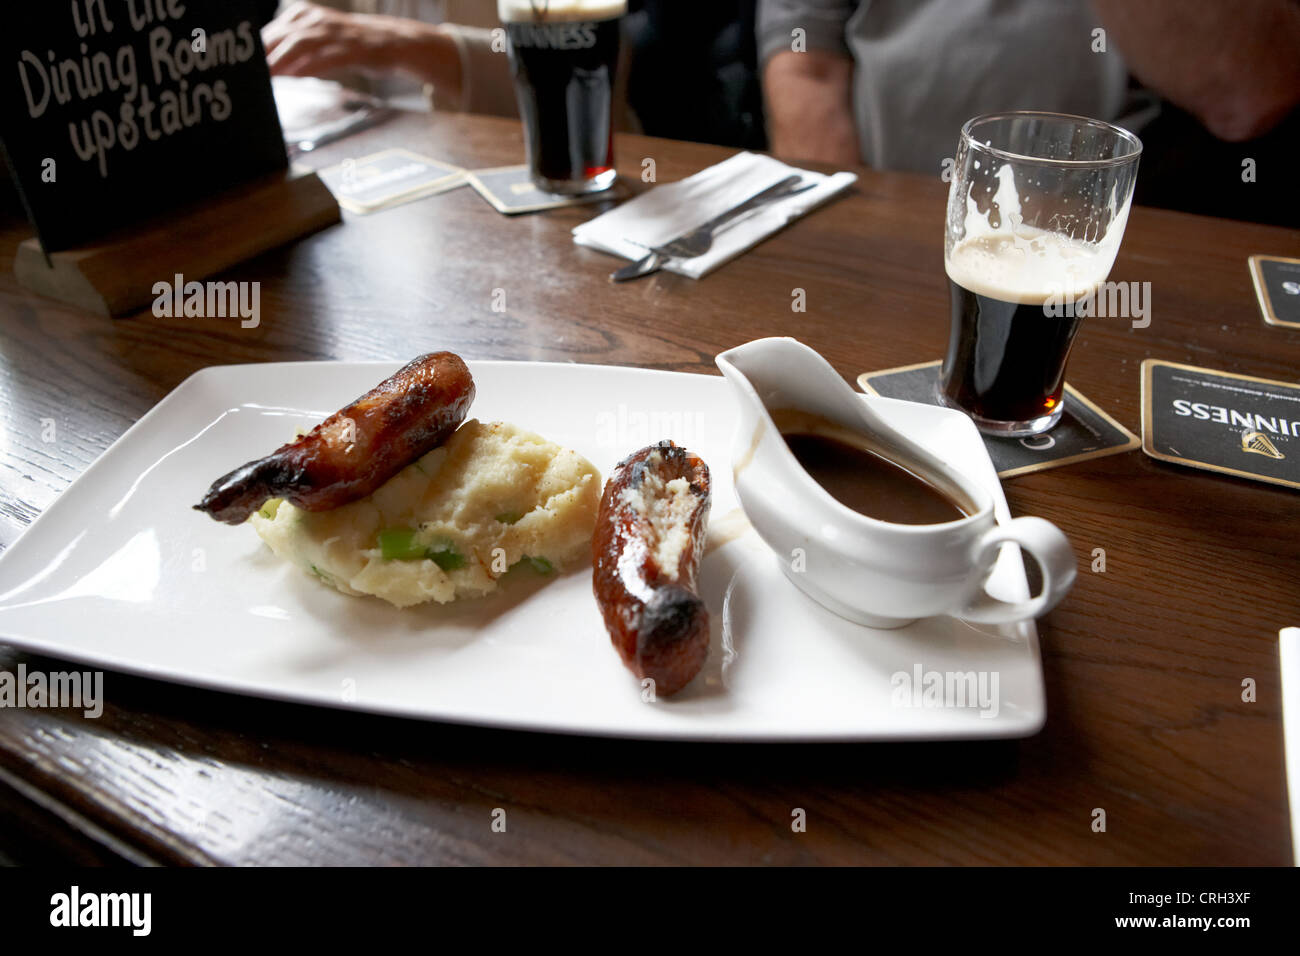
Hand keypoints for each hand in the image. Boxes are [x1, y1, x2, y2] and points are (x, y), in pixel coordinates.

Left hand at [263, 1, 430, 78]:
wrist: (393, 42)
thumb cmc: (352, 45)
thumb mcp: (319, 40)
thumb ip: (294, 51)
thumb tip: (270, 68)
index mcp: (305, 14)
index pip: (271, 31)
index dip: (254, 49)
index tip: (241, 66)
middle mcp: (316, 19)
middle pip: (280, 35)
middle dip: (262, 55)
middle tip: (247, 74)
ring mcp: (334, 34)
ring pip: (299, 44)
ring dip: (280, 61)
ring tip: (266, 77)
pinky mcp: (351, 50)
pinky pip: (325, 59)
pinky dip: (308, 69)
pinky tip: (295, 79)